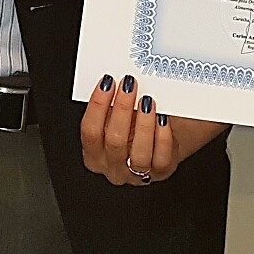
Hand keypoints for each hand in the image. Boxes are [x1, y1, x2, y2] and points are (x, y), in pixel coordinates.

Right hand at [79, 73, 224, 186]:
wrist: (159, 143)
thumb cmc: (132, 126)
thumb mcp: (115, 119)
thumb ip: (111, 105)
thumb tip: (117, 80)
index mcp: (94, 154)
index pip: (90, 131)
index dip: (97, 105)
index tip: (107, 82)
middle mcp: (112, 167)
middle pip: (114, 141)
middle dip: (122, 109)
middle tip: (129, 85)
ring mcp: (136, 174)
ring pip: (138, 154)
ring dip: (143, 124)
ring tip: (147, 100)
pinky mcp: (160, 172)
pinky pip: (161, 158)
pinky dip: (162, 136)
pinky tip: (163, 118)